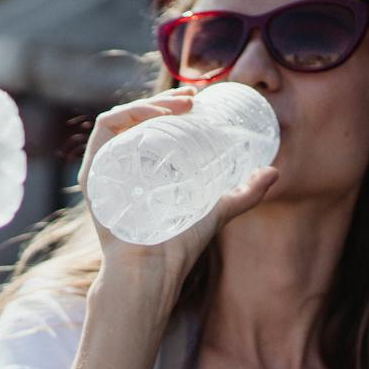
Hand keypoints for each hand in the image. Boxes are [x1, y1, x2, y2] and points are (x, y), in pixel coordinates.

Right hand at [77, 88, 277, 277]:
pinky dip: (128, 113)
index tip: (197, 100)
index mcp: (142, 170)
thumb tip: (274, 171)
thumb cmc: (179, 246)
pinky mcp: (94, 174)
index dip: (171, 106)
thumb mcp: (217, 211)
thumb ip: (245, 193)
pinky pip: (105, 130)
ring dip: (149, 103)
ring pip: (121, 119)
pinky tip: (156, 115)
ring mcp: (105, 169)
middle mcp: (120, 166)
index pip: (150, 127)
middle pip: (136, 120)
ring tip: (179, 106)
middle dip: (163, 101)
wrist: (154, 269)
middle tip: (192, 99)